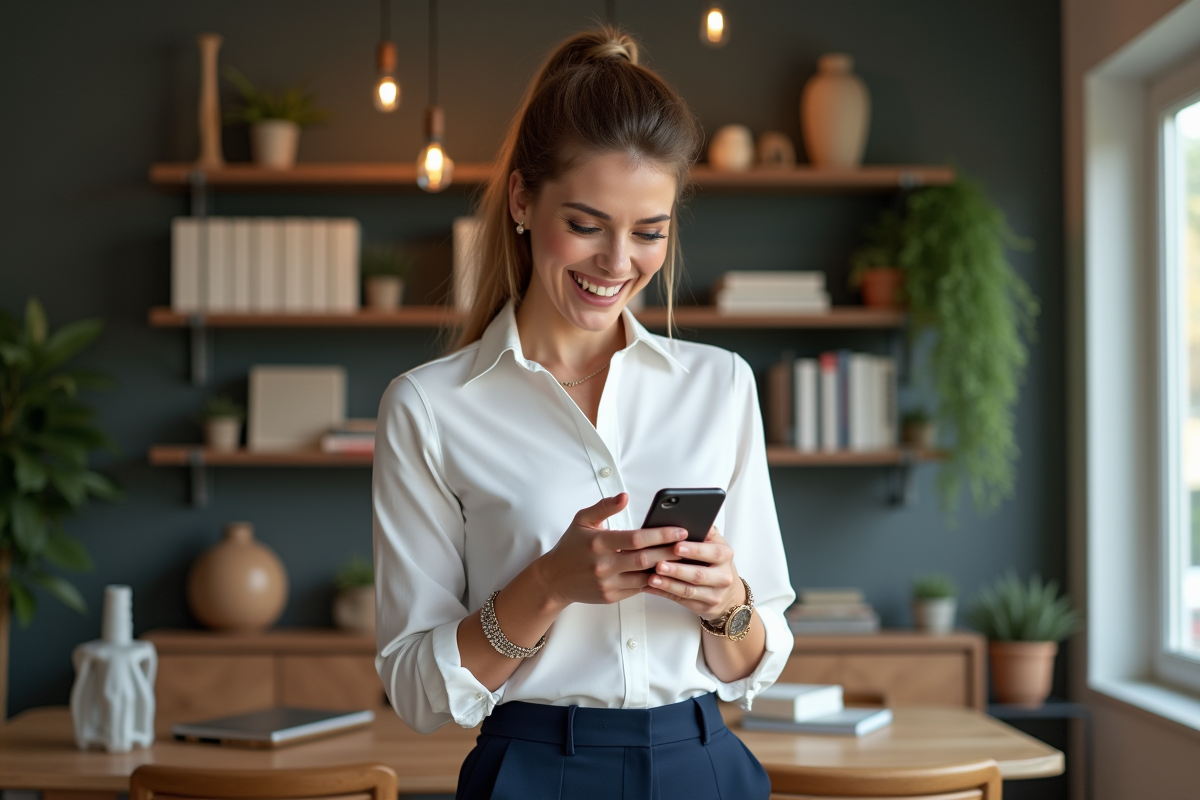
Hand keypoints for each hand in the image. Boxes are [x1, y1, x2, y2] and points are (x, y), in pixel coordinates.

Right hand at [534, 492, 687, 608]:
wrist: (554, 579)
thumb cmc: (571, 546)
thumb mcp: (582, 520)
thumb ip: (604, 507)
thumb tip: (624, 497)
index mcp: (599, 542)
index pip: (636, 538)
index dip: (661, 534)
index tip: (681, 530)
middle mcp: (604, 565)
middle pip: (645, 559)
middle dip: (671, 552)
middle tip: (691, 545)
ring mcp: (608, 583)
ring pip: (645, 577)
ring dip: (666, 569)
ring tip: (685, 560)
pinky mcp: (611, 597)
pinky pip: (638, 589)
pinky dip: (654, 581)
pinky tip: (668, 573)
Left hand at [644, 527, 742, 619]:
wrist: (730, 595)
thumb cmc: (716, 564)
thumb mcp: (715, 544)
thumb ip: (704, 531)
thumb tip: (688, 517)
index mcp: (725, 556)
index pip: (711, 552)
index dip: (693, 550)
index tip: (676, 546)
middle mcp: (722, 576)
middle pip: (698, 574)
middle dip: (677, 569)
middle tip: (659, 564)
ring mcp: (714, 594)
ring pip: (688, 590)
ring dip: (668, 584)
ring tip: (651, 578)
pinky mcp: (703, 607)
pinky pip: (681, 600)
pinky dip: (664, 593)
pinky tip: (651, 587)